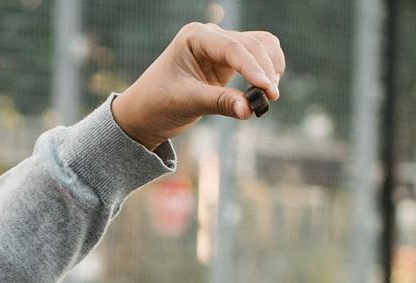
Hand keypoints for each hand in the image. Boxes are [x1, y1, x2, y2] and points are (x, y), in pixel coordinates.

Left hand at [111, 22, 285, 151]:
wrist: (145, 112)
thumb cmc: (157, 103)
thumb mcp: (186, 102)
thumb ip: (219, 103)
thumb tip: (249, 110)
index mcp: (195, 37)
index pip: (232, 47)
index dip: (252, 67)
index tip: (266, 89)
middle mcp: (210, 37)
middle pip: (251, 44)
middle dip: (264, 69)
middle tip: (270, 99)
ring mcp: (221, 48)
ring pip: (260, 47)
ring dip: (270, 68)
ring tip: (269, 96)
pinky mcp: (228, 63)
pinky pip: (256, 59)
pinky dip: (266, 72)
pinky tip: (265, 91)